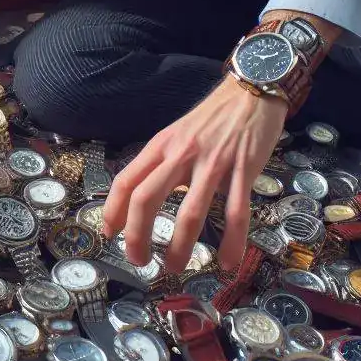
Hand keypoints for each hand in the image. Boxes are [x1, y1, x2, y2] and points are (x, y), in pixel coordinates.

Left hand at [102, 77, 286, 274]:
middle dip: (138, 235)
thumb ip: (160, 164)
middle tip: (138, 260)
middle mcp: (181, 154)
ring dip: (181, 247)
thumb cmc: (211, 118)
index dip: (113, 211)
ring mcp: (213, 163)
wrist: (251, 92)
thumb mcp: (176, 135)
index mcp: (161, 146)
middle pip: (147, 198)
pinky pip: (236, 212)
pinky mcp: (244, 170)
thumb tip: (140, 199)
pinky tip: (226, 263)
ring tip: (174, 267)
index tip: (109, 235)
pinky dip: (231, 242)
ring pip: (191, 212)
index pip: (126, 181)